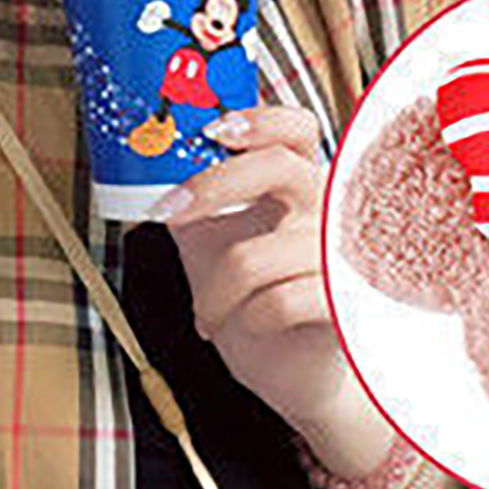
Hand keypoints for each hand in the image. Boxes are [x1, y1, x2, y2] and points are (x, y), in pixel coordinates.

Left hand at [156, 106, 357, 431]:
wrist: (295, 369)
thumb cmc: (256, 294)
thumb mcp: (213, 240)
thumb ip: (192, 202)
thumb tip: (145, 168)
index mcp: (299, 182)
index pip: (296, 128)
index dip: (259, 119)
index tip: (211, 130)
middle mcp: (325, 209)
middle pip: (278, 166)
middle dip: (212, 185)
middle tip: (170, 211)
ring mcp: (338, 254)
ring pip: (256, 255)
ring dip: (213, 291)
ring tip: (206, 310)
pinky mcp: (342, 304)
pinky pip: (278, 301)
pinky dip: (245, 318)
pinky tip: (246, 325)